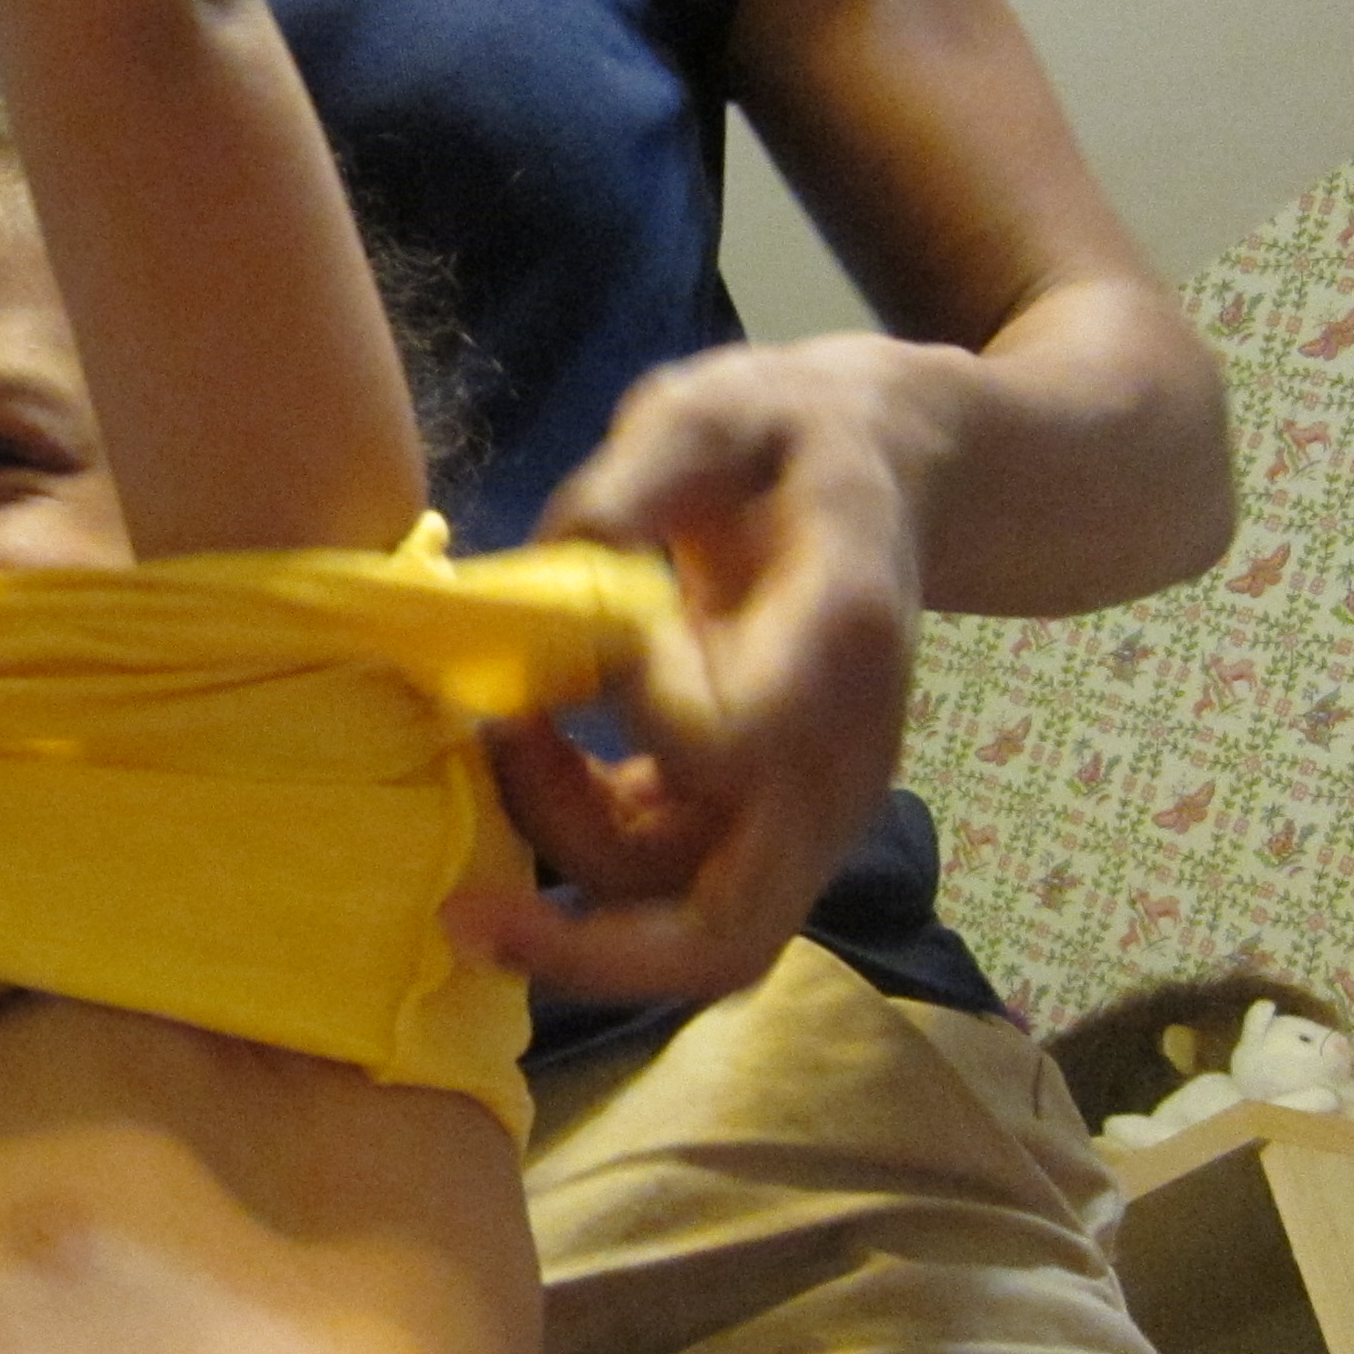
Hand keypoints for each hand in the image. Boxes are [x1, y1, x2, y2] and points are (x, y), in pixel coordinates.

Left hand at [448, 335, 959, 1004]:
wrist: (892, 468)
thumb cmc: (792, 432)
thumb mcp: (718, 406)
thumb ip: (640, 474)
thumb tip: (558, 558)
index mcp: (837, 641)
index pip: (731, 744)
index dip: (631, 707)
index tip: (581, 631)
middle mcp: (837, 760)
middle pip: (731, 933)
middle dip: (587, 947)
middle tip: (461, 912)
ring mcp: (806, 806)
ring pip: (686, 922)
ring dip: (569, 864)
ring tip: (500, 738)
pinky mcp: (763, 816)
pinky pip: (670, 889)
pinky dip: (586, 854)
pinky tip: (533, 758)